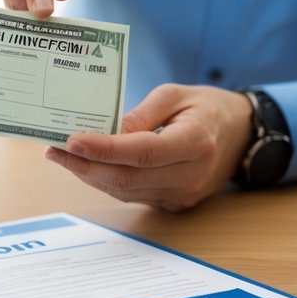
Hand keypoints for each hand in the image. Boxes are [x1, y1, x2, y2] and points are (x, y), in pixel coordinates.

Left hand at [44, 84, 252, 211]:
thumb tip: (107, 133)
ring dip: (90, 175)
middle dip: (85, 166)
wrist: (241, 135)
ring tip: (62, 155)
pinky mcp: (174, 203)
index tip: (71, 140)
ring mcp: (183, 195)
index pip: (143, 152)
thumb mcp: (176, 94)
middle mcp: (191, 175)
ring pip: (126, 191)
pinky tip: (86, 165)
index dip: (104, 149)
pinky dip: (106, 181)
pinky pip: (134, 195)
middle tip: (54, 149)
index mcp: (195, 142)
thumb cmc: (207, 107)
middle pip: (128, 179)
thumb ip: (141, 115)